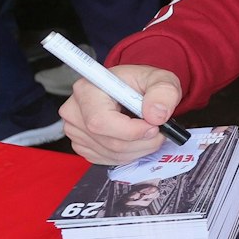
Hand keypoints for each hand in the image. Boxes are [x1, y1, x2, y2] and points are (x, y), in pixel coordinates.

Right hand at [59, 63, 183, 164]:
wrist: (132, 90)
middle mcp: (74, 111)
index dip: (132, 131)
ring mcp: (75, 131)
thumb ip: (163, 92)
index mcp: (87, 89)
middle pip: (109, 142)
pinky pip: (109, 159)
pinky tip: (135, 138)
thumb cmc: (142, 83)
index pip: (101, 121)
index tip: (154, 126)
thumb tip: (156, 115)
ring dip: (139, 149)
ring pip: (112, 154)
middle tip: (159, 131)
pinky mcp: (82, 146)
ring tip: (149, 132)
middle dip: (142, 142)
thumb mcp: (161, 79)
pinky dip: (129, 153)